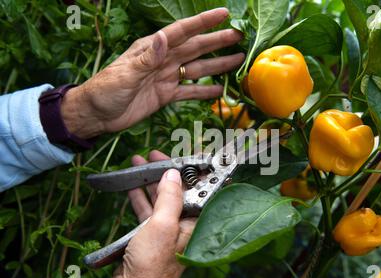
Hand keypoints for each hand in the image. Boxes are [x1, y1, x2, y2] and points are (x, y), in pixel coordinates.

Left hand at [61, 8, 244, 138]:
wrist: (96, 115)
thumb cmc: (105, 91)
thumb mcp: (124, 74)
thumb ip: (146, 58)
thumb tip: (162, 37)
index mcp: (152, 49)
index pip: (182, 32)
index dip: (203, 22)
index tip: (224, 14)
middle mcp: (162, 60)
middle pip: (195, 48)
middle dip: (218, 41)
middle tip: (240, 36)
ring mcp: (166, 77)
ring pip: (197, 69)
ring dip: (217, 65)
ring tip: (238, 60)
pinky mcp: (165, 95)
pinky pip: (189, 92)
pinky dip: (204, 92)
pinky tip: (219, 91)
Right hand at [90, 151, 195, 277]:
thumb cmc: (152, 264)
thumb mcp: (163, 226)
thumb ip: (170, 198)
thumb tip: (174, 175)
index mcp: (194, 222)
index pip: (201, 190)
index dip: (195, 171)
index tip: (188, 154)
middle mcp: (184, 224)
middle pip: (179, 191)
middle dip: (167, 171)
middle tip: (155, 155)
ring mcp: (168, 229)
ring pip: (162, 198)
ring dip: (150, 180)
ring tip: (139, 163)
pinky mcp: (152, 234)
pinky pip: (148, 209)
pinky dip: (141, 196)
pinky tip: (132, 185)